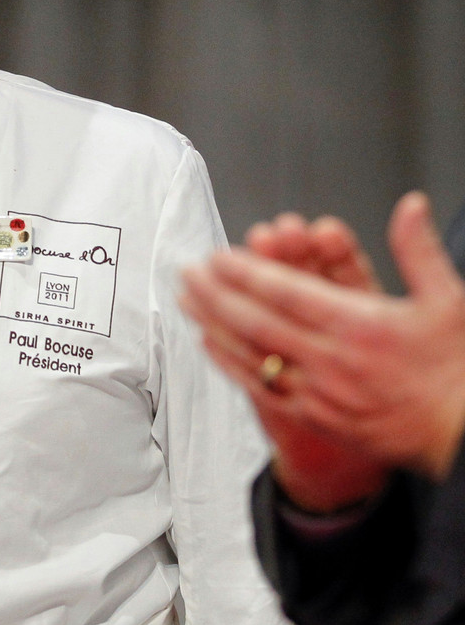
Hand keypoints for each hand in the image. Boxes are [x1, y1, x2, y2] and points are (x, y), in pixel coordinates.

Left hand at [182, 193, 464, 508]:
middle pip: (258, 322)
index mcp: (362, 326)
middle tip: (188, 271)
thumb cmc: (459, 372)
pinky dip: (230, 364)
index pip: (288, 293)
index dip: (246, 272)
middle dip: (216, 294)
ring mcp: (321, 392)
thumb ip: (419, 251)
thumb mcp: (449, 302)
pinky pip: (262, 388)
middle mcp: (334, 361)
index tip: (218, 256)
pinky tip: (209, 344)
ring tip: (186, 300)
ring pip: (252, 354)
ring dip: (213, 324)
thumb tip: (410, 206)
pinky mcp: (317, 418)